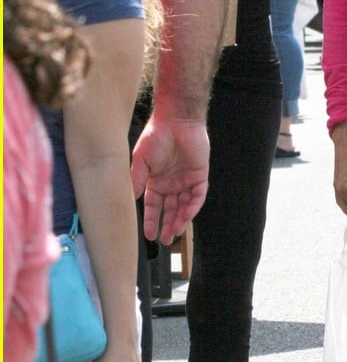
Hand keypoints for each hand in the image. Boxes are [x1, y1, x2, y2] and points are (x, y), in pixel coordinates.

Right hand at [131, 116, 209, 243]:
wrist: (176, 120)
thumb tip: (131, 200)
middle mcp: (171, 184)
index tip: (148, 235)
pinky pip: (198, 196)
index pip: (153, 206)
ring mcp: (186, 181)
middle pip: (170, 210)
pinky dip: (193, 207)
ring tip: (175, 233)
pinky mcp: (199, 176)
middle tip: (166, 241)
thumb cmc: (156, 136)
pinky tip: (187, 216)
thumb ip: (137, 180)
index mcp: (156, 181)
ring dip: (180, 220)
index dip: (151, 220)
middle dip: (168, 225)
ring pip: (184, 206)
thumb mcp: (141, 160)